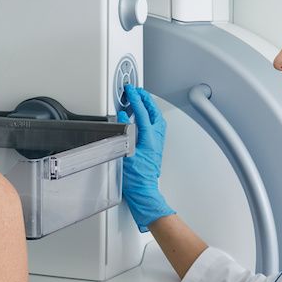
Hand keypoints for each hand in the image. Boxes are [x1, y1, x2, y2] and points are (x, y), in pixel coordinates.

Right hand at [116, 85, 174, 231]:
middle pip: (153, 112)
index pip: (143, 112)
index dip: (136, 99)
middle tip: (138, 91)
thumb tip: (125, 118)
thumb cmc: (136, 178)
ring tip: (141, 100)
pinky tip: (143, 118)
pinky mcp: (155, 148)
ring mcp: (157, 143)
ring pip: (156, 119)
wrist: (143, 192)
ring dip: (149, 108)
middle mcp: (156, 138)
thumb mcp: (126, 152)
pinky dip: (149, 117)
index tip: (131, 90)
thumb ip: (125, 132)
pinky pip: (155, 126)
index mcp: (149, 138)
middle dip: (146, 99)